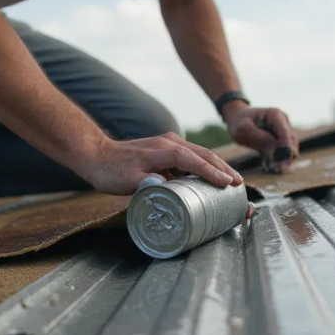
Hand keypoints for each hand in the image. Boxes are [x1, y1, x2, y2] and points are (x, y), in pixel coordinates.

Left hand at [78, 132, 244, 195]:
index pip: (194, 159)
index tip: (228, 184)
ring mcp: (168, 145)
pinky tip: (210, 180)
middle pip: (203, 154)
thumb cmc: (111, 170)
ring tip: (232, 183)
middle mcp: (170, 143)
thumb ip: (148, 185)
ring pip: (199, 155)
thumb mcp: (128, 181)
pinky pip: (190, 158)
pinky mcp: (165, 151)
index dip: (212, 172)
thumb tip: (168, 191)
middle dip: (223, 169)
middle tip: (239, 186)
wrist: (95, 155)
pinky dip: (204, 168)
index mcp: (164, 150)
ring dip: (217, 167)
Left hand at [224, 104, 299, 171]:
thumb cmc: (238, 122)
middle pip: (291, 142)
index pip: (286, 133)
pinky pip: (283, 153)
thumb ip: (260, 139)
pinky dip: (277, 160)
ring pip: (289, 148)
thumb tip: (276, 152)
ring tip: (272, 168)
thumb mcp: (243, 130)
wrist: (237, 119)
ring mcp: (283, 132)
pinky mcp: (279, 141)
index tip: (284, 164)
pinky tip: (268, 166)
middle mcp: (283, 122)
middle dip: (286, 157)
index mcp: (275, 115)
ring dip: (282, 160)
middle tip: (279, 170)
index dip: (287, 149)